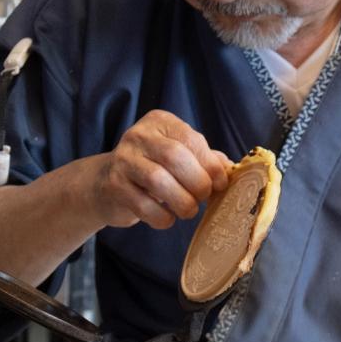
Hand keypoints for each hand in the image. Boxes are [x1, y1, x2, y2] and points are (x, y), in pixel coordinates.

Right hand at [88, 110, 231, 228]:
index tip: (220, 185)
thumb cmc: (155, 168)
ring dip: (182, 201)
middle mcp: (139, 135)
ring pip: (158, 180)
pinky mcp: (113, 185)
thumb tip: (233, 170)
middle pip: (175, 157)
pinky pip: (143, 205)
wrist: (107, 184)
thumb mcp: (181, 156)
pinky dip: (162, 217)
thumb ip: (207, 160)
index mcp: (161, 122)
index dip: (211, 166)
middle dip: (197, 183)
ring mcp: (122, 159)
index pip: (192, 140)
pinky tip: (167, 218)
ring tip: (188, 210)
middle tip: (203, 198)